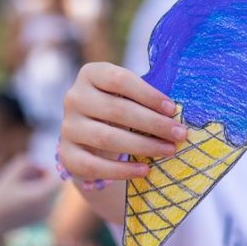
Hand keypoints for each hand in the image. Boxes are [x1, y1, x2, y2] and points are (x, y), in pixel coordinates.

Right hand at [0, 156, 61, 237]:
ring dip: (39, 186)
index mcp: (42, 197)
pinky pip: (46, 201)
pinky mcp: (40, 219)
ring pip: (50, 193)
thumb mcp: (9, 175)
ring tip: (19, 188)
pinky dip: (37, 195)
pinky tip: (20, 197)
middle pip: (55, 186)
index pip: (58, 178)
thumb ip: (26, 163)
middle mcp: (47, 207)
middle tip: (24, 178)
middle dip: (42, 178)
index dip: (47, 170)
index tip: (32, 170)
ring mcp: (45, 215)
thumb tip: (39, 164)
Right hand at [57, 62, 186, 181]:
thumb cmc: (119, 111)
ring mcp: (68, 127)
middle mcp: (74, 97)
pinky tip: (145, 170)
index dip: (148, 94)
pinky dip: (122, 171)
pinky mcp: (67, 155)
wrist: (91, 140)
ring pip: (106, 138)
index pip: (119, 80)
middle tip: (179, 134)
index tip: (172, 109)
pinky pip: (94, 165)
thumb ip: (148, 100)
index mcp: (91, 74)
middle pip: (116, 110)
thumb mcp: (130, 98)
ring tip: (169, 150)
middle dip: (153, 123)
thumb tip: (177, 114)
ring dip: (143, 146)